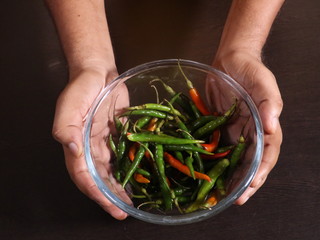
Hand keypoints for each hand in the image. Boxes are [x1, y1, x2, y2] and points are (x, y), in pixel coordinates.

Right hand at [52, 67, 129, 219]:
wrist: (98, 73)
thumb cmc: (82, 87)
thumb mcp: (69, 103)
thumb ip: (66, 127)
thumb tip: (71, 148)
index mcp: (76, 144)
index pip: (84, 175)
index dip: (95, 191)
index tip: (109, 203)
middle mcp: (89, 148)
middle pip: (97, 178)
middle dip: (108, 197)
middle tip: (122, 211)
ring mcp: (103, 144)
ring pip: (109, 172)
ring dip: (118, 189)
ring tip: (129, 203)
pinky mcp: (116, 137)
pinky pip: (120, 158)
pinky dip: (127, 171)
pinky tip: (136, 180)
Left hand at [213, 50, 282, 204]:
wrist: (230, 60)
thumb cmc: (250, 69)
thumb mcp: (263, 82)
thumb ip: (269, 102)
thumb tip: (273, 126)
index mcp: (264, 125)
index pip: (266, 153)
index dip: (260, 171)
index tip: (251, 186)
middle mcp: (251, 132)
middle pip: (250, 162)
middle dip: (245, 181)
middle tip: (235, 199)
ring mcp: (235, 131)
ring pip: (234, 159)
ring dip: (229, 176)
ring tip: (220, 193)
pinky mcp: (219, 127)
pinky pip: (217, 146)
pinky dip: (214, 160)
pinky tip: (206, 171)